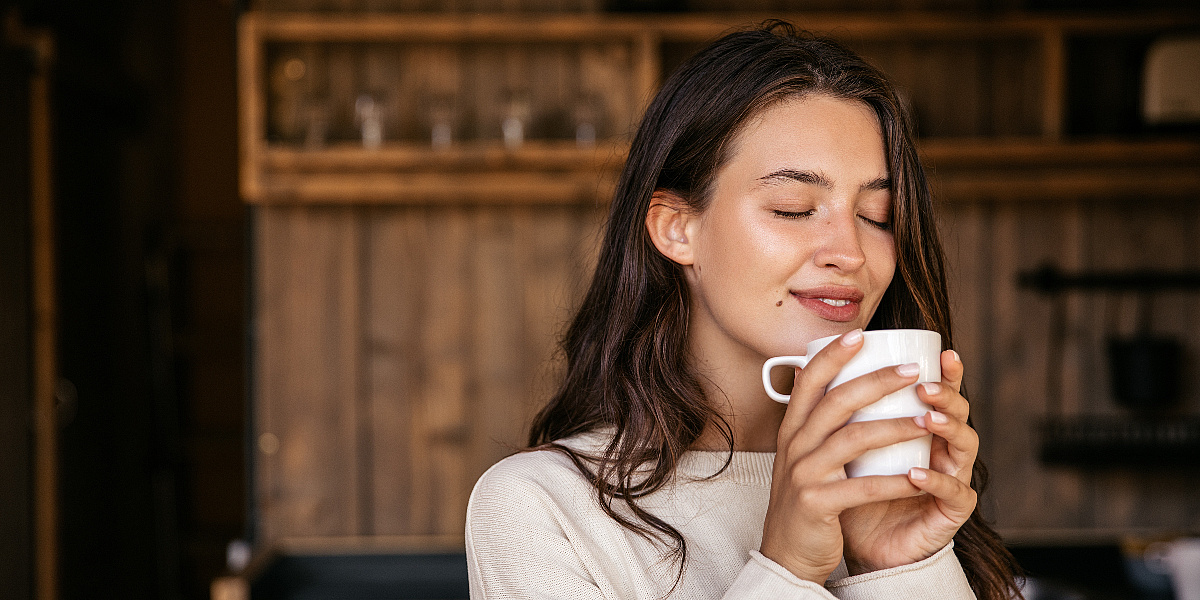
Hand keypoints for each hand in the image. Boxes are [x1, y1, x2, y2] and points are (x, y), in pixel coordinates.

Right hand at [760, 329, 932, 582]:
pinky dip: (895, 481)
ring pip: (854, 439)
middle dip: (877, 381)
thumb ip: (816, 423)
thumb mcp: (802, 455)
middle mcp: (794, 446)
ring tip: (929, 419)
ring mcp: (804, 474)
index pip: (809, 381)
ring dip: (896, 427)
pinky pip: (863, 487)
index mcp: (792, 429)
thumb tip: (831, 378)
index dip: (833, 355)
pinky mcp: (817, 503)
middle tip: (913, 370)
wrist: (787, 553)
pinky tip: (920, 476)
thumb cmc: (807, 499)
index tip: (861, 335)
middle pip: (837, 402)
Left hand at [838, 349, 978, 573]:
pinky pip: (952, 493)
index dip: (946, 373)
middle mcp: (942, 450)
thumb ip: (835, 412)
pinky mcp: (950, 513)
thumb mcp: (842, 449)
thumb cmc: (854, 494)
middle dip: (947, 395)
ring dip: (948, 429)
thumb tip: (803, 366)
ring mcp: (951, 479)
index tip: (937, 350)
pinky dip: (935, 481)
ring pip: (965, 446)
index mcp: (921, 430)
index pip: (939, 394)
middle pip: (958, 413)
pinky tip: (916, 473)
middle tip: (925, 384)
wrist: (861, 548)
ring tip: (927, 419)